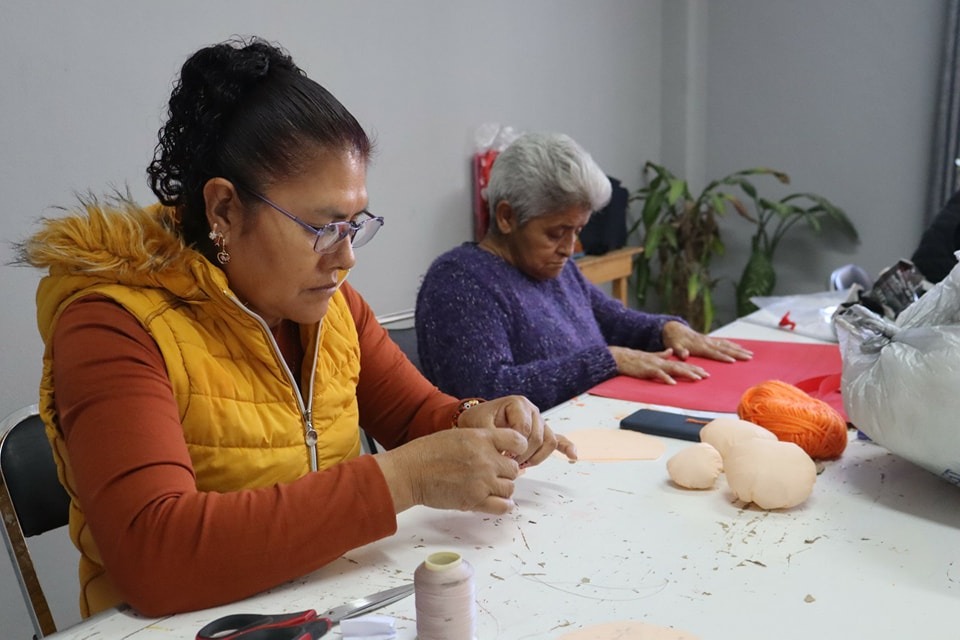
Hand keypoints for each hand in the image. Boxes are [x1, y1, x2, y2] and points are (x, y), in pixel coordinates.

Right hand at [374, 427, 526, 514]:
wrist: (410, 472)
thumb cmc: (428, 453)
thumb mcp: (459, 435)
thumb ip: (482, 441)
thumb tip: (501, 452)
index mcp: (481, 438)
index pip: (518, 441)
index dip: (517, 449)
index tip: (511, 454)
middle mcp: (485, 459)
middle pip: (514, 469)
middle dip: (506, 472)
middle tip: (495, 474)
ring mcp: (482, 480)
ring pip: (510, 488)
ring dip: (502, 489)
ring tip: (490, 487)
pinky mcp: (475, 500)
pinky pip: (502, 506)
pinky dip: (503, 506)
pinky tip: (496, 502)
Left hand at [458, 396, 576, 466]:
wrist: (476, 422)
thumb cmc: (477, 422)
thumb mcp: (479, 426)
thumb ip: (493, 437)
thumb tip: (506, 453)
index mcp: (518, 404)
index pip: (525, 428)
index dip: (516, 446)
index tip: (503, 455)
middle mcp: (532, 410)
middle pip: (538, 437)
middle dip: (524, 454)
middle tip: (509, 464)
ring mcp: (539, 421)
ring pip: (548, 442)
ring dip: (537, 457)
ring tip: (523, 465)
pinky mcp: (542, 432)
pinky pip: (557, 439)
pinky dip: (566, 447)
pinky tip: (573, 457)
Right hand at [609, 345, 708, 384]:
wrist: (621, 357)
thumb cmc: (634, 359)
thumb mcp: (651, 356)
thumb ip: (661, 354)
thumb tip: (670, 352)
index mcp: (663, 360)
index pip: (681, 363)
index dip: (693, 367)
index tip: (704, 372)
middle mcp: (662, 362)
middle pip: (681, 366)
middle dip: (695, 371)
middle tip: (707, 376)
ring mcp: (655, 365)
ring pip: (674, 369)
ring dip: (686, 373)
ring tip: (696, 378)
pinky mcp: (647, 370)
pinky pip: (659, 374)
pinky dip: (666, 378)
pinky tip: (673, 383)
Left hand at [661, 321, 753, 361]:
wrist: (673, 328)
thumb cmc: (673, 339)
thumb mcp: (674, 345)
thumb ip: (679, 351)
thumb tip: (685, 355)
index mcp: (699, 346)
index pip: (714, 352)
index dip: (723, 356)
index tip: (733, 360)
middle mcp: (707, 342)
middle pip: (725, 348)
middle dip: (738, 353)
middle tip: (749, 357)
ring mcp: (709, 340)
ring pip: (727, 345)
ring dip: (738, 349)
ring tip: (750, 354)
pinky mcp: (709, 339)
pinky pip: (724, 342)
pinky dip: (733, 344)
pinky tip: (740, 347)